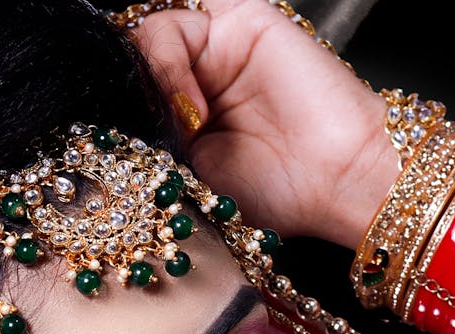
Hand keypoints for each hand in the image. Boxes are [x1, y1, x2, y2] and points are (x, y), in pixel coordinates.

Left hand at [128, 0, 397, 246]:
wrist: (340, 182)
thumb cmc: (279, 194)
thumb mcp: (192, 174)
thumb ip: (153, 137)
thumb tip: (114, 119)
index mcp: (186, 114)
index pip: (131, 90)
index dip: (119, 110)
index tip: (130, 150)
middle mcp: (201, 75)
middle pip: (135, 60)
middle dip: (134, 96)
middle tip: (163, 140)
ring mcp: (221, 46)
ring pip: (152, 34)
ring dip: (156, 80)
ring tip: (190, 126)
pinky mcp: (244, 20)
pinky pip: (185, 12)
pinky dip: (169, 52)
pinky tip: (192, 100)